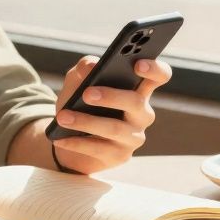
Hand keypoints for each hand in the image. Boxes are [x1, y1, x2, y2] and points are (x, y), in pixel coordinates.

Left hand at [51, 56, 170, 174]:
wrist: (68, 137)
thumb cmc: (79, 103)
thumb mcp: (78, 81)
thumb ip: (84, 68)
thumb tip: (90, 65)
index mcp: (138, 89)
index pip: (159, 76)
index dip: (154, 69)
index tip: (138, 65)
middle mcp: (142, 113)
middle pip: (135, 102)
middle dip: (111, 97)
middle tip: (87, 94)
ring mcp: (133, 136)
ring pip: (115, 128)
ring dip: (86, 122)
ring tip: (63, 117)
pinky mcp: (120, 155)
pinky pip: (99, 149)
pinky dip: (77, 142)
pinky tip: (60, 138)